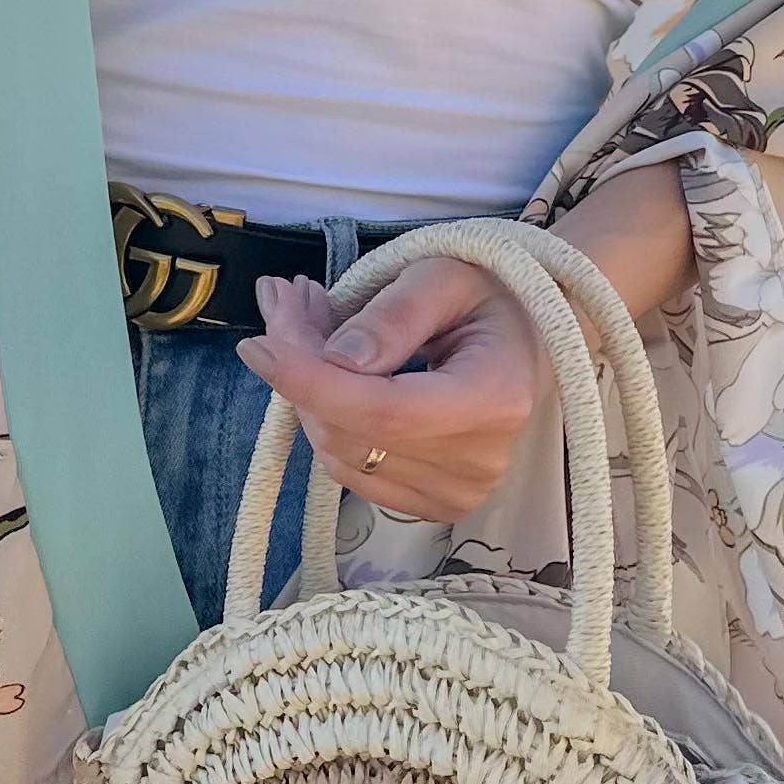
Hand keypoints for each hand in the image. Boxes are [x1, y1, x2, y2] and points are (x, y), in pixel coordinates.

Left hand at [233, 257, 550, 525]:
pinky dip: (326, 421)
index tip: (259, 345)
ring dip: (306, 393)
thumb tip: (335, 360)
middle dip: (299, 369)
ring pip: (339, 454)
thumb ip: (393, 314)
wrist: (525, 341)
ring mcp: (457, 494)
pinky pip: (350, 472)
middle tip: (286, 304)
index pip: (385, 411)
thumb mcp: (444, 277)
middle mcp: (479, 462)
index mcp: (495, 398)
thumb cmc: (487, 298)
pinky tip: (333, 376)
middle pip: (352, 433)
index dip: (312, 382)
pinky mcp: (431, 506)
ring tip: (311, 327)